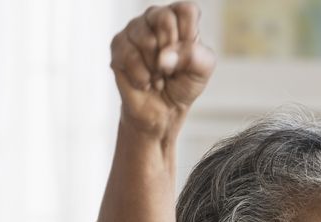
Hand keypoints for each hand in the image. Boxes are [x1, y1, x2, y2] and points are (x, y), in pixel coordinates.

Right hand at [110, 3, 216, 140]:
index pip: (186, 10)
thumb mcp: (202, 71)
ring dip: (156, 68)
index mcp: (179, 18)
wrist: (162, 110)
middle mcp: (155, 17)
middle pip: (164, 19)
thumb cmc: (182, 84)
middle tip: (171, 68)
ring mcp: (134, 29)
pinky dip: (142, 77)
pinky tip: (145, 82)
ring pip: (146, 40)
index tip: (186, 55)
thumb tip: (164, 56)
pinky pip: (129, 56)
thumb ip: (195, 56)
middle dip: (171, 51)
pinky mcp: (118, 44)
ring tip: (158, 76)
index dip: (188, 37)